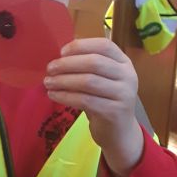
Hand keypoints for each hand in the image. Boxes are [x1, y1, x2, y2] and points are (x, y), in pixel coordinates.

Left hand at [44, 38, 143, 176]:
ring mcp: (123, 94)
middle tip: (49, 68)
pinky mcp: (114, 111)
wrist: (119, 131)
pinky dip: (65, 96)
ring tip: (48, 82)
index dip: (81, 46)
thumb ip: (86, 65)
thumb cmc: (104, 99)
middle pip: (94, 62)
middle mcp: (128, 75)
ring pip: (88, 81)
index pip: (104, 45)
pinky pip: (85, 100)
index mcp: (124, 62)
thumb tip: (59, 56)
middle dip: (68, 64)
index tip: (61, 51)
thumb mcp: (101, 79)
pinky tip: (53, 95)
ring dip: (63, 80)